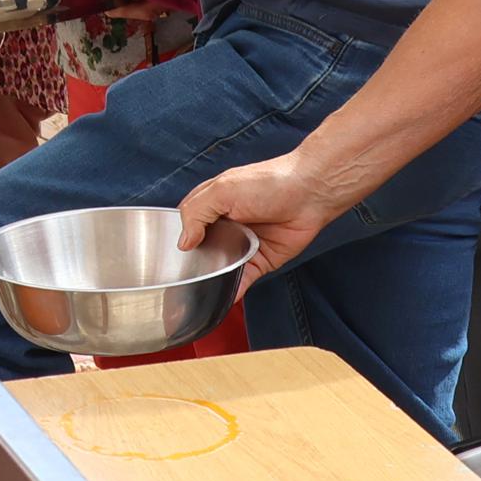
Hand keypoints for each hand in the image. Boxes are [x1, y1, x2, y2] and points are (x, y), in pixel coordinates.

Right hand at [177, 148, 359, 285]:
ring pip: (221, 268)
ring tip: (200, 293)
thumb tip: (183, 243)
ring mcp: (242, 245)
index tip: (171, 255)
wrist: (310, 193)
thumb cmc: (269, 182)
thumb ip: (196, 212)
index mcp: (212, 205)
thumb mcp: (222, 189)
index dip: (179, 239)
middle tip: (186, 277)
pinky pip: (243, 280)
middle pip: (202, 251)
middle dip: (195, 264)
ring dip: (213, 280)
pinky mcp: (261, 261)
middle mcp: (226, 226)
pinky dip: (234, 291)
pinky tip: (225, 298)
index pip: (186, 225)